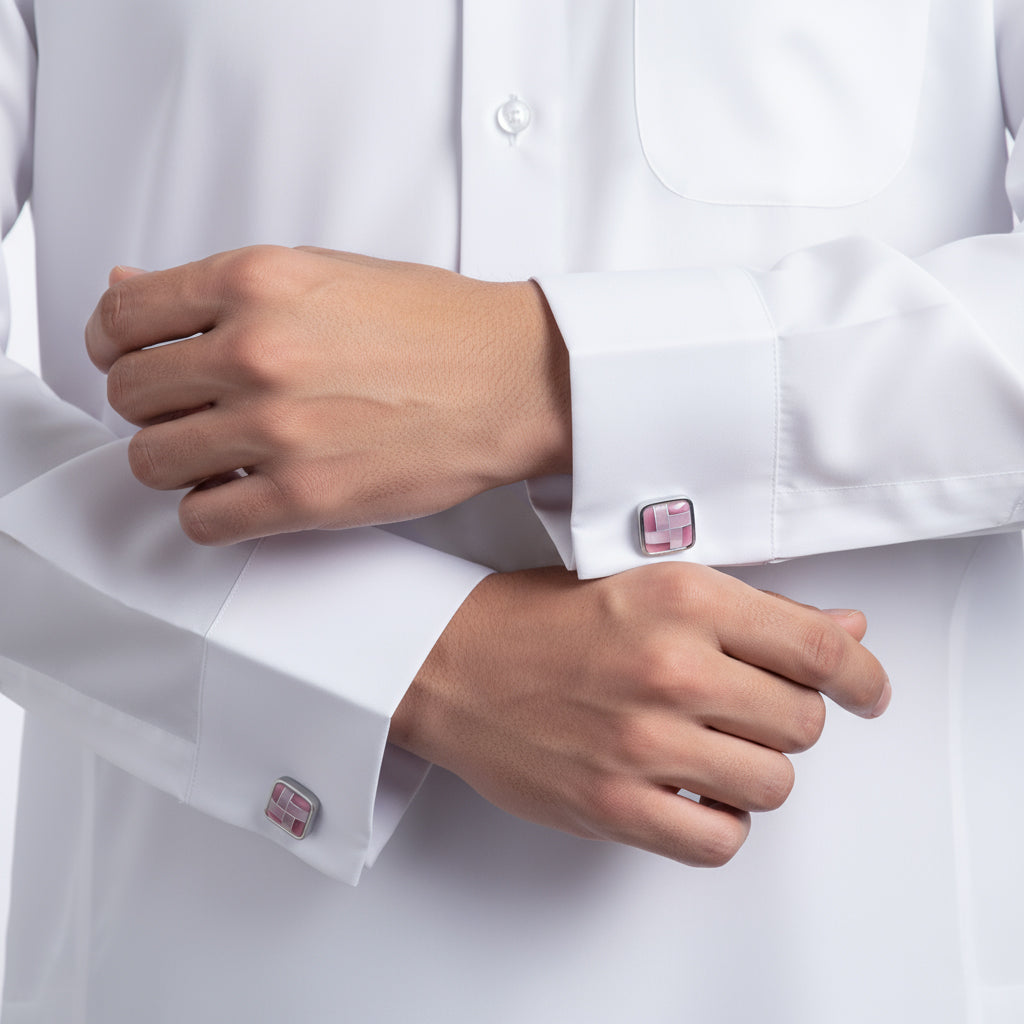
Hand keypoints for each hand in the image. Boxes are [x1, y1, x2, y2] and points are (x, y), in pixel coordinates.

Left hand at [85, 246, 570, 543]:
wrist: (514, 378)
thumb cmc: (436, 325)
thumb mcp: (326, 273)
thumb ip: (226, 288)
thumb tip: (132, 290)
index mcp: (257, 281)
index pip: (123, 316)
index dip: (112, 344)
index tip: (126, 361)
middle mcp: (257, 351)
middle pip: (131, 394)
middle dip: (151, 406)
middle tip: (190, 411)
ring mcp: (278, 428)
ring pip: (153, 461)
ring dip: (176, 462)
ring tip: (218, 456)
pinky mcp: (306, 496)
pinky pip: (202, 520)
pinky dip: (209, 512)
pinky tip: (241, 494)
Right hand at [390, 562, 890, 866]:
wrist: (450, 663)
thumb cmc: (540, 619)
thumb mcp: (646, 586)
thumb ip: (752, 612)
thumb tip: (844, 633)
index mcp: (683, 598)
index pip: (818, 649)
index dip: (863, 677)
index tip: (868, 691)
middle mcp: (670, 667)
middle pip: (801, 723)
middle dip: (786, 719)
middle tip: (747, 709)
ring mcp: (642, 742)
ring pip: (772, 783)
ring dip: (756, 771)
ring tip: (713, 750)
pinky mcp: (613, 805)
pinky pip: (720, 838)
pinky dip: (719, 821)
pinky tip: (691, 792)